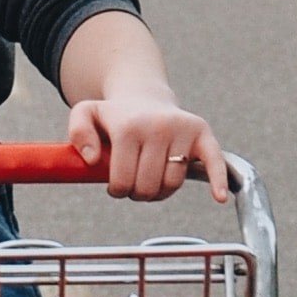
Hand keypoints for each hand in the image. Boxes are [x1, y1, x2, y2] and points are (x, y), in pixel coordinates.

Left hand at [65, 92, 227, 203]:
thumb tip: (91, 159)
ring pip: (171, 184)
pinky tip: (219, 198)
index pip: (122, 180)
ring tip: (151, 178)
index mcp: (129, 127)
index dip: (117, 190)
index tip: (116, 184)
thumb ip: (77, 132)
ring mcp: (182, 130)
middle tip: (133, 182)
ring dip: (159, 192)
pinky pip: (213, 161)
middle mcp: (158, 127)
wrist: (143, 98)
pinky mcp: (202, 134)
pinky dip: (217, 180)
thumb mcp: (86, 115)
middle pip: (147, 186)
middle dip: (137, 192)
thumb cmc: (114, 116)